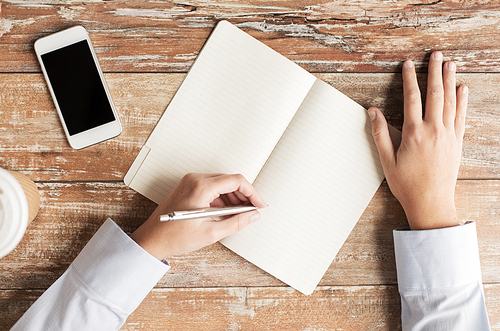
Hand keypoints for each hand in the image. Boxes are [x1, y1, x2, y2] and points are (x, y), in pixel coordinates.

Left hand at [130, 173, 266, 259]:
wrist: (152, 239)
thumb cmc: (175, 236)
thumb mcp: (211, 232)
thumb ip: (236, 222)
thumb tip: (253, 215)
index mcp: (201, 187)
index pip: (236, 180)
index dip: (252, 193)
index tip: (259, 205)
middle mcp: (195, 179)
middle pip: (229, 180)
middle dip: (244, 195)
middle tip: (252, 212)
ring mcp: (190, 181)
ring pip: (221, 183)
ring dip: (233, 197)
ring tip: (240, 215)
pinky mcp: (188, 187)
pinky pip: (212, 187)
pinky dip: (222, 198)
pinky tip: (226, 213)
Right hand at [368, 51, 467, 229]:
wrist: (432, 202)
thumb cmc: (407, 184)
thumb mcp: (387, 161)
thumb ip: (380, 134)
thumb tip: (372, 112)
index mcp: (414, 133)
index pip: (412, 98)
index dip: (409, 79)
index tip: (408, 65)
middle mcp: (434, 130)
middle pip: (435, 94)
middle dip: (434, 72)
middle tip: (436, 55)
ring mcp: (449, 135)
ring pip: (451, 101)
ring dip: (450, 81)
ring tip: (451, 64)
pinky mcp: (457, 143)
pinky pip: (461, 116)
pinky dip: (463, 101)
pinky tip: (463, 89)